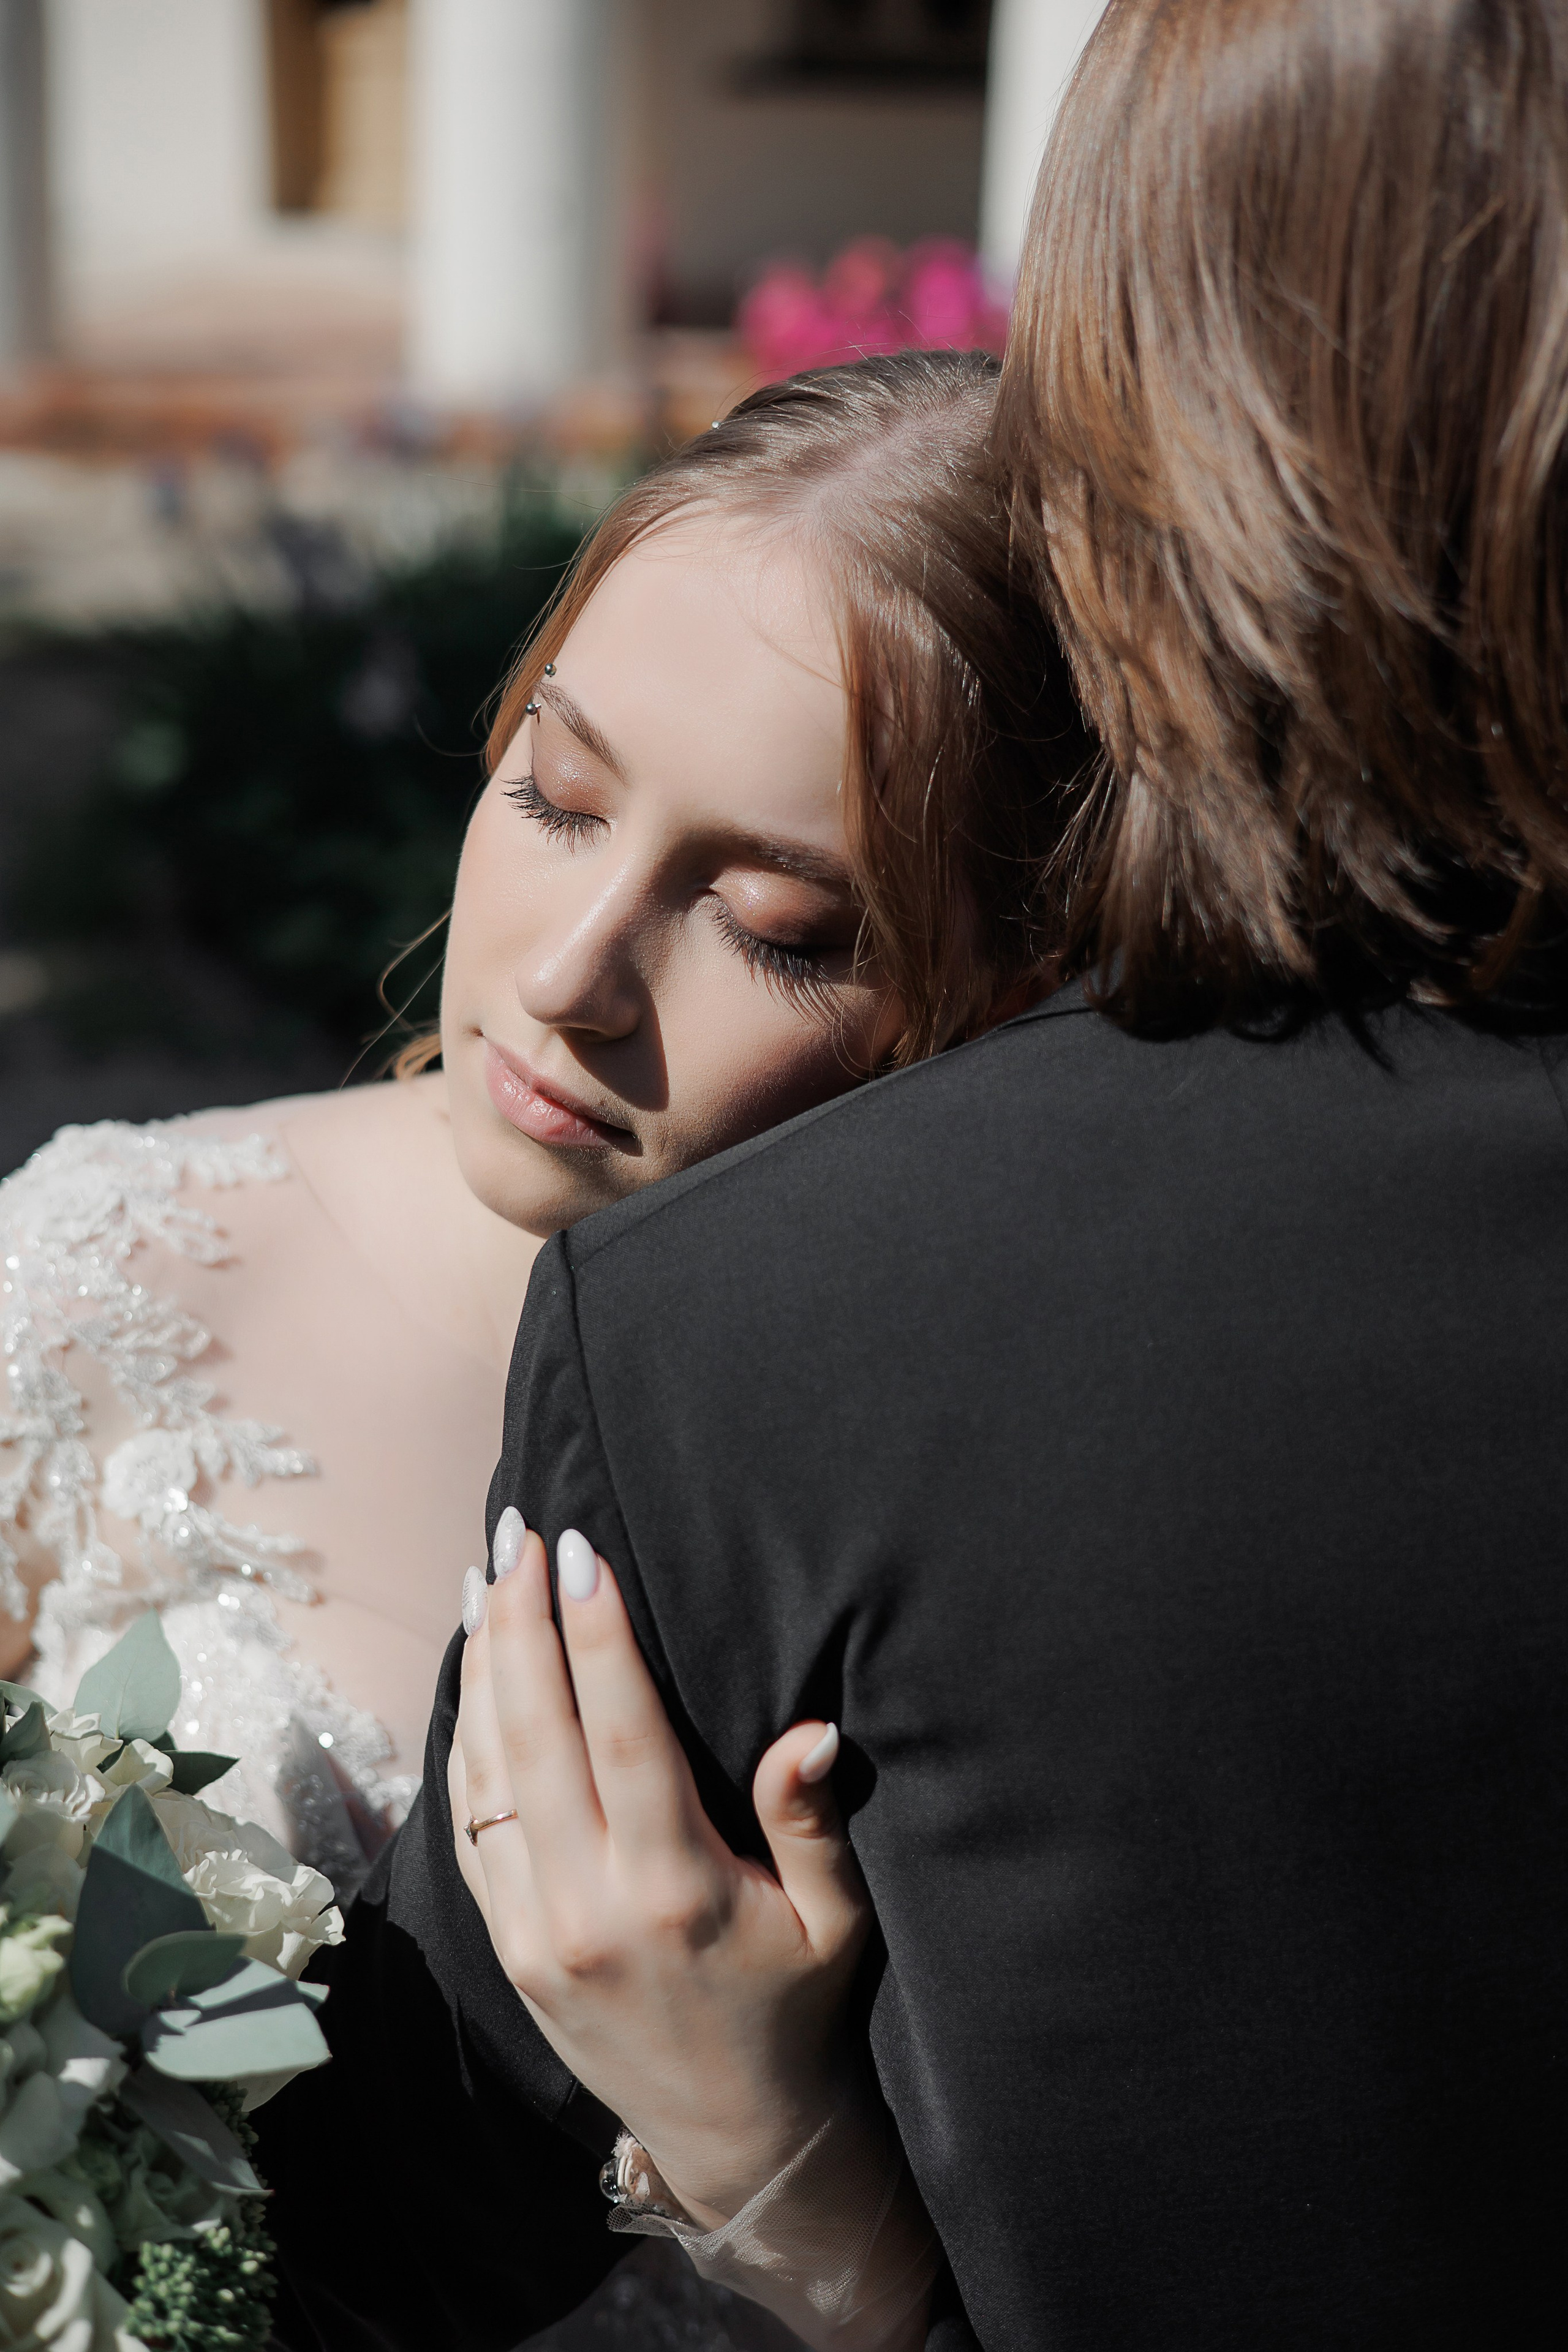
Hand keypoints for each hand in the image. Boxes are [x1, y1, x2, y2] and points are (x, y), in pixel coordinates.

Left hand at [450, 1522, 871, 2228]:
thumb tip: (812, 1727)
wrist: (732, 2136)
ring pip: (488, 1770)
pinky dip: (464, 1740)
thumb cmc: (797, 2007)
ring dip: (481, 1667)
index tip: (581, 1550)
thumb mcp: (837, 1922)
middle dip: (521, 1620)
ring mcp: (535, 1930)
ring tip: (483, 1577)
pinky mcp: (508, 1947)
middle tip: (518, 1532)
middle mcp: (590, 1905)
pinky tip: (472, 1675)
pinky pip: (468, 1824)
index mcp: (677, 1887)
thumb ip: (814, 1822)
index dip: (598, 1634)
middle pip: (536, 1732)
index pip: (621, 1730)